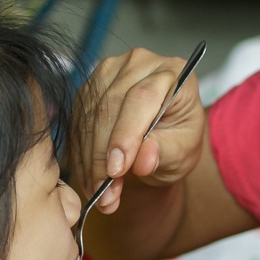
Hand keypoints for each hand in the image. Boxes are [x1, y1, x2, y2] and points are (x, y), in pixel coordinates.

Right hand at [68, 48, 205, 215]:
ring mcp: (109, 72)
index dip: (126, 135)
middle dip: (104, 157)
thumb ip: (164, 153)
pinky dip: (81, 156)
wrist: (163, 137)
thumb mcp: (182, 152)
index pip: (142, 98)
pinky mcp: (88, 88)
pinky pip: (76, 123)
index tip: (116, 170)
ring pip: (88, 117)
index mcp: (172, 72)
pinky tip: (90, 179)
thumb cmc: (178, 139)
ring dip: (90, 161)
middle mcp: (138, 64)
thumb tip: (144, 160)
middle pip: (109, 107)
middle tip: (107, 196)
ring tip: (101, 195)